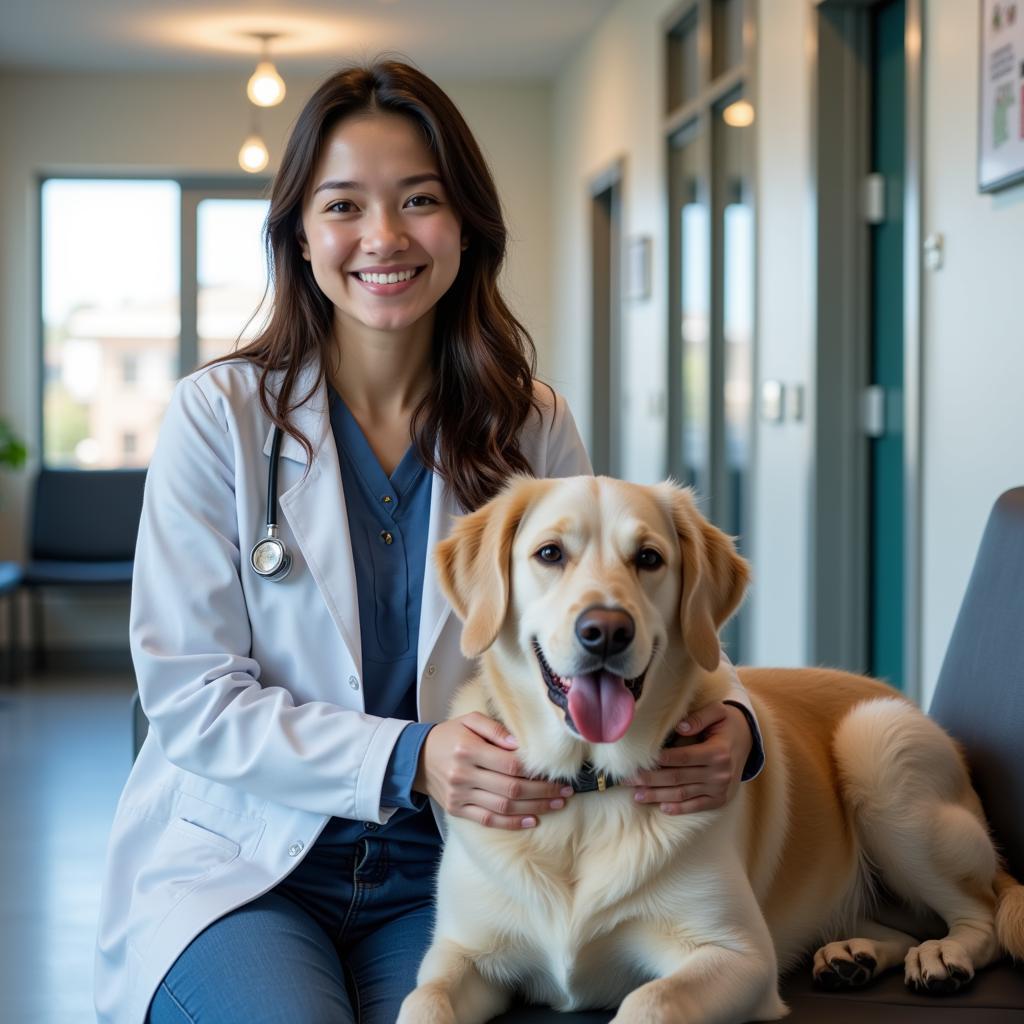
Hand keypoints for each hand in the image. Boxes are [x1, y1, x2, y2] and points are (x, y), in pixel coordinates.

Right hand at [414, 712, 572, 829]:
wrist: (417, 757)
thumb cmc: (450, 735)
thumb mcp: (469, 720)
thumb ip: (495, 728)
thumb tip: (519, 744)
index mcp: (468, 750)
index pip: (510, 765)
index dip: (535, 773)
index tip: (556, 774)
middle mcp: (463, 775)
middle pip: (511, 789)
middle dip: (543, 792)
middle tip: (565, 792)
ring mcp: (459, 796)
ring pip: (503, 807)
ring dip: (534, 808)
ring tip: (557, 805)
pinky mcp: (457, 810)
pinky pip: (488, 820)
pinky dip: (512, 823)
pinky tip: (533, 820)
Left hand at [624, 701, 752, 814]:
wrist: (749, 741)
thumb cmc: (727, 724)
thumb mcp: (718, 712)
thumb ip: (699, 717)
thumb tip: (680, 726)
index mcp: (718, 752)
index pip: (683, 758)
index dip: (661, 761)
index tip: (639, 762)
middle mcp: (720, 774)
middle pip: (678, 778)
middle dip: (650, 780)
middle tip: (628, 780)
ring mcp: (720, 789)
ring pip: (683, 794)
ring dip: (658, 796)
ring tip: (637, 795)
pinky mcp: (720, 799)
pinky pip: (697, 806)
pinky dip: (679, 808)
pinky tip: (662, 807)